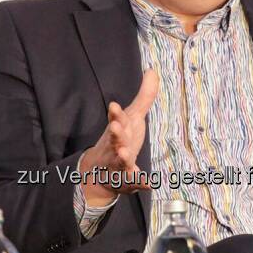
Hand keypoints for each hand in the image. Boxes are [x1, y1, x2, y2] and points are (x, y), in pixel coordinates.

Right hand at [80, 68, 158, 204]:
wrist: (100, 171)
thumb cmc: (121, 139)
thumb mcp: (133, 117)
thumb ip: (144, 96)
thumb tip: (153, 70)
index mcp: (119, 130)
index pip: (116, 119)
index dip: (115, 114)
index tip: (114, 105)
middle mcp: (116, 146)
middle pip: (115, 139)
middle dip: (116, 134)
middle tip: (115, 127)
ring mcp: (119, 164)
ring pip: (119, 161)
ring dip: (122, 158)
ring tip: (126, 155)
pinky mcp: (126, 179)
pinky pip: (133, 182)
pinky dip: (140, 182)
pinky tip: (149, 182)